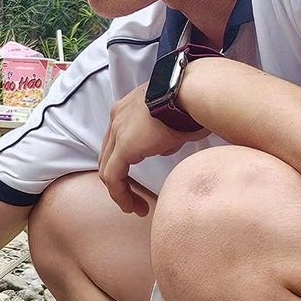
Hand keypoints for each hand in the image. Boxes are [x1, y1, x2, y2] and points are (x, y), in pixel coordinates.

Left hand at [97, 87, 201, 215]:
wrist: (192, 92)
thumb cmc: (192, 103)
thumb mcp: (173, 119)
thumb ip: (163, 136)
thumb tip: (163, 148)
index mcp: (128, 109)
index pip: (117, 142)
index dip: (123, 164)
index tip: (137, 180)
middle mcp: (117, 117)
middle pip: (108, 156)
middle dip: (119, 180)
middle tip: (134, 199)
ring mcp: (118, 131)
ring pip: (108, 169)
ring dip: (120, 192)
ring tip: (135, 208)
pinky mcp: (124, 146)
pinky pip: (113, 177)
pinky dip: (120, 194)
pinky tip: (131, 206)